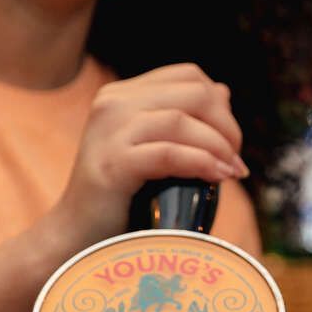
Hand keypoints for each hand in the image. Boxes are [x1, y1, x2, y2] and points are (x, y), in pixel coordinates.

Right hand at [46, 64, 247, 249]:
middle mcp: (112, 103)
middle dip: (226, 125)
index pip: (188, 76)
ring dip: (219, 146)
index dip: (220, 104)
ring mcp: (110, 131)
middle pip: (193, 93)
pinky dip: (202, 163)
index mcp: (121, 95)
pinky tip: (218, 178)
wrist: (76, 235)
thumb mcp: (154, 149)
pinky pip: (169, 153)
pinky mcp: (112, 163)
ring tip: (232, 172)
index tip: (230, 140)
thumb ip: (183, 119)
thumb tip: (224, 92)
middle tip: (235, 159)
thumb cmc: (121, 196)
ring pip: (182, 120)